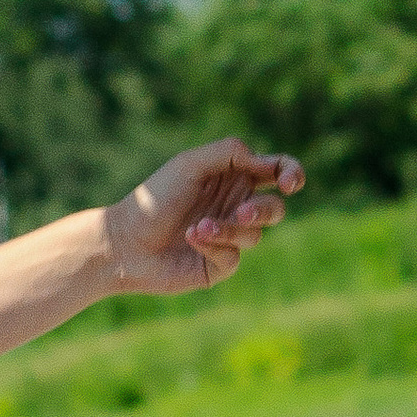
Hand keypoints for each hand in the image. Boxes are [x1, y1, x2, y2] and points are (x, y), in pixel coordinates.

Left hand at [104, 140, 302, 296]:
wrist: (125, 242)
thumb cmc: (154, 199)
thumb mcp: (189, 164)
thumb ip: (229, 153)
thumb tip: (263, 160)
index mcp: (231, 177)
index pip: (275, 172)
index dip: (291, 173)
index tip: (291, 182)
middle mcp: (234, 206)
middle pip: (274, 207)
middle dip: (263, 210)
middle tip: (241, 214)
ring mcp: (229, 237)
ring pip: (254, 234)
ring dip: (227, 230)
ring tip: (196, 229)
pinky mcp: (219, 264)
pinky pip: (235, 256)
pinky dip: (215, 246)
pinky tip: (190, 240)